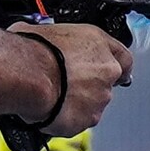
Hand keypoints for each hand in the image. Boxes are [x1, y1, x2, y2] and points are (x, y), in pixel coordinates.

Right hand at [15, 23, 132, 135]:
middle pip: (104, 83)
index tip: (108, 69)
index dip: (114, 65)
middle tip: (64, 82)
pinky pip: (80, 120)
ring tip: (52, 95)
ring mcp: (100, 98)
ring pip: (93, 103)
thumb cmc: (32, 51)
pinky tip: (51, 109)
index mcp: (98, 45)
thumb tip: (44, 42)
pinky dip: (67, 117)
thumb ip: (58, 41)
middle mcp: (107, 71)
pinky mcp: (88, 119)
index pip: (123, 57)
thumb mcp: (44, 30)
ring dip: (77, 102)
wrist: (26, 76)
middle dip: (87, 85)